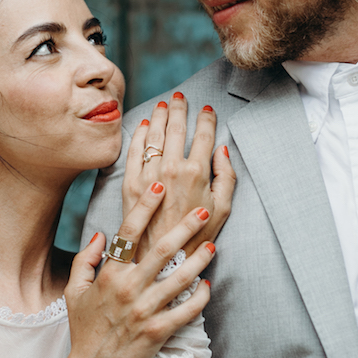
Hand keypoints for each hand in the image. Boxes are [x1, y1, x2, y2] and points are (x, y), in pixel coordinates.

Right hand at [35, 181, 216, 357]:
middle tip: (202, 211)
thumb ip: (85, 259)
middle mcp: (128, 289)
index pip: (129, 233)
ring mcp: (145, 310)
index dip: (144, 207)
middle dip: (183, 229)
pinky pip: (185, 311)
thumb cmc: (84, 329)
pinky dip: (198, 298)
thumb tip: (101, 234)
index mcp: (110, 275)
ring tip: (212, 246)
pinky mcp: (158, 332)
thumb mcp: (75, 291)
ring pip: (177, 279)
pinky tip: (207, 286)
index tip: (159, 187)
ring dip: (197, 261)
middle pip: (161, 251)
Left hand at [123, 93, 234, 256]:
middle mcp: (171, 168)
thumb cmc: (197, 236)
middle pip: (176, 128)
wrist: (162, 258)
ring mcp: (148, 174)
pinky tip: (143, 125)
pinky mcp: (130, 182)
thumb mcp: (224, 209)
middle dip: (179, 109)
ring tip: (163, 105)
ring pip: (153, 134)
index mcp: (197, 172)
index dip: (206, 118)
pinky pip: (133, 150)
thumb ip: (227, 176)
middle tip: (180, 98)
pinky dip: (138, 134)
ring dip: (159, 115)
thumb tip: (222, 150)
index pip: (203, 134)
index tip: (207, 109)